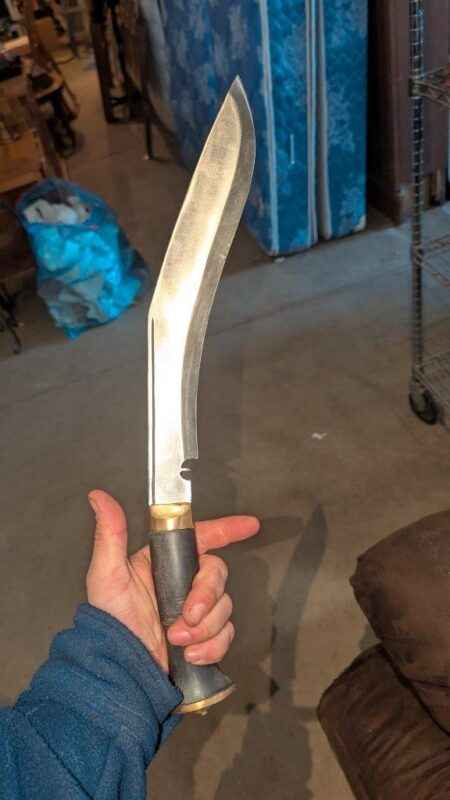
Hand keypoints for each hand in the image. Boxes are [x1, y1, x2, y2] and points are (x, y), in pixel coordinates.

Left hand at [86, 490, 258, 671]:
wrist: (120, 674)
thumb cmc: (109, 624)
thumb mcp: (107, 576)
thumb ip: (110, 536)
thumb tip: (100, 498)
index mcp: (163, 563)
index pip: (201, 538)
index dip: (227, 529)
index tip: (249, 525)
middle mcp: (182, 584)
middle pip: (217, 573)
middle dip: (207, 596)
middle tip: (188, 614)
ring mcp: (195, 612)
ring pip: (224, 606)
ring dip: (204, 627)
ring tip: (178, 640)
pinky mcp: (204, 638)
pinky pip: (226, 635)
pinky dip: (211, 646)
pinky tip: (191, 655)